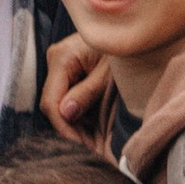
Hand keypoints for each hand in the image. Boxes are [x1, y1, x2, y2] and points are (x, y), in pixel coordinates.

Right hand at [41, 30, 114, 146]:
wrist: (133, 32)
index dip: (63, 127)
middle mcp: (56, 61)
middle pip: (53, 105)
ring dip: (75, 125)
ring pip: (60, 105)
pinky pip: (68, 98)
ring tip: (94, 144)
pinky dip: (79, 115)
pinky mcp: (69, 72)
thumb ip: (87, 93)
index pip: (51, 101)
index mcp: (62, 57)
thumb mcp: (109, 74)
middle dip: (70, 130)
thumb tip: (66, 113)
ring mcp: (61, 66)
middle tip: (90, 150)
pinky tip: (93, 129)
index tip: (80, 145)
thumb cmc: (125, 49)